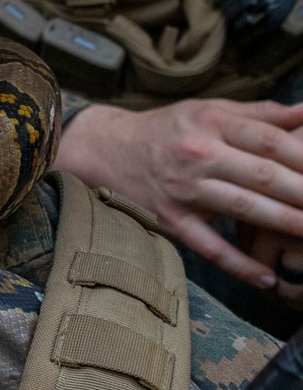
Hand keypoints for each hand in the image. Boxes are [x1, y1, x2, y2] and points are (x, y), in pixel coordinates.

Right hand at [56, 97, 302, 289]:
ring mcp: (184, 191)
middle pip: (263, 175)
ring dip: (286, 223)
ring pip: (244, 208)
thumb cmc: (166, 130)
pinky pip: (210, 248)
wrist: (105, 150)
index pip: (269, 140)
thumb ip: (259, 114)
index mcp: (211, 123)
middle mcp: (199, 155)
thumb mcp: (208, 111)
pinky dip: (240, 265)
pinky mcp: (171, 221)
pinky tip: (268, 278)